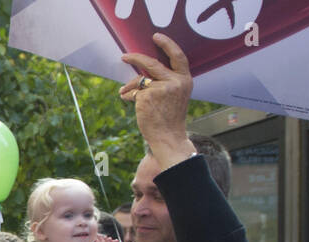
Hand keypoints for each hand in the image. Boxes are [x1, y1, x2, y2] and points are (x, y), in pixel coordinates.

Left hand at [119, 33, 194, 168]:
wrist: (168, 137)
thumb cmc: (169, 118)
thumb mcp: (174, 96)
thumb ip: (165, 82)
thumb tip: (142, 73)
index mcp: (185, 79)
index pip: (178, 56)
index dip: (167, 44)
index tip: (156, 36)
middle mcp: (175, 81)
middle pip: (151, 63)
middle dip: (135, 58)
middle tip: (124, 56)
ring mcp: (162, 88)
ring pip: (140, 80)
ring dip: (129, 86)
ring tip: (123, 92)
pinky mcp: (148, 96)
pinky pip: (134, 92)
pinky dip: (129, 96)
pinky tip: (129, 102)